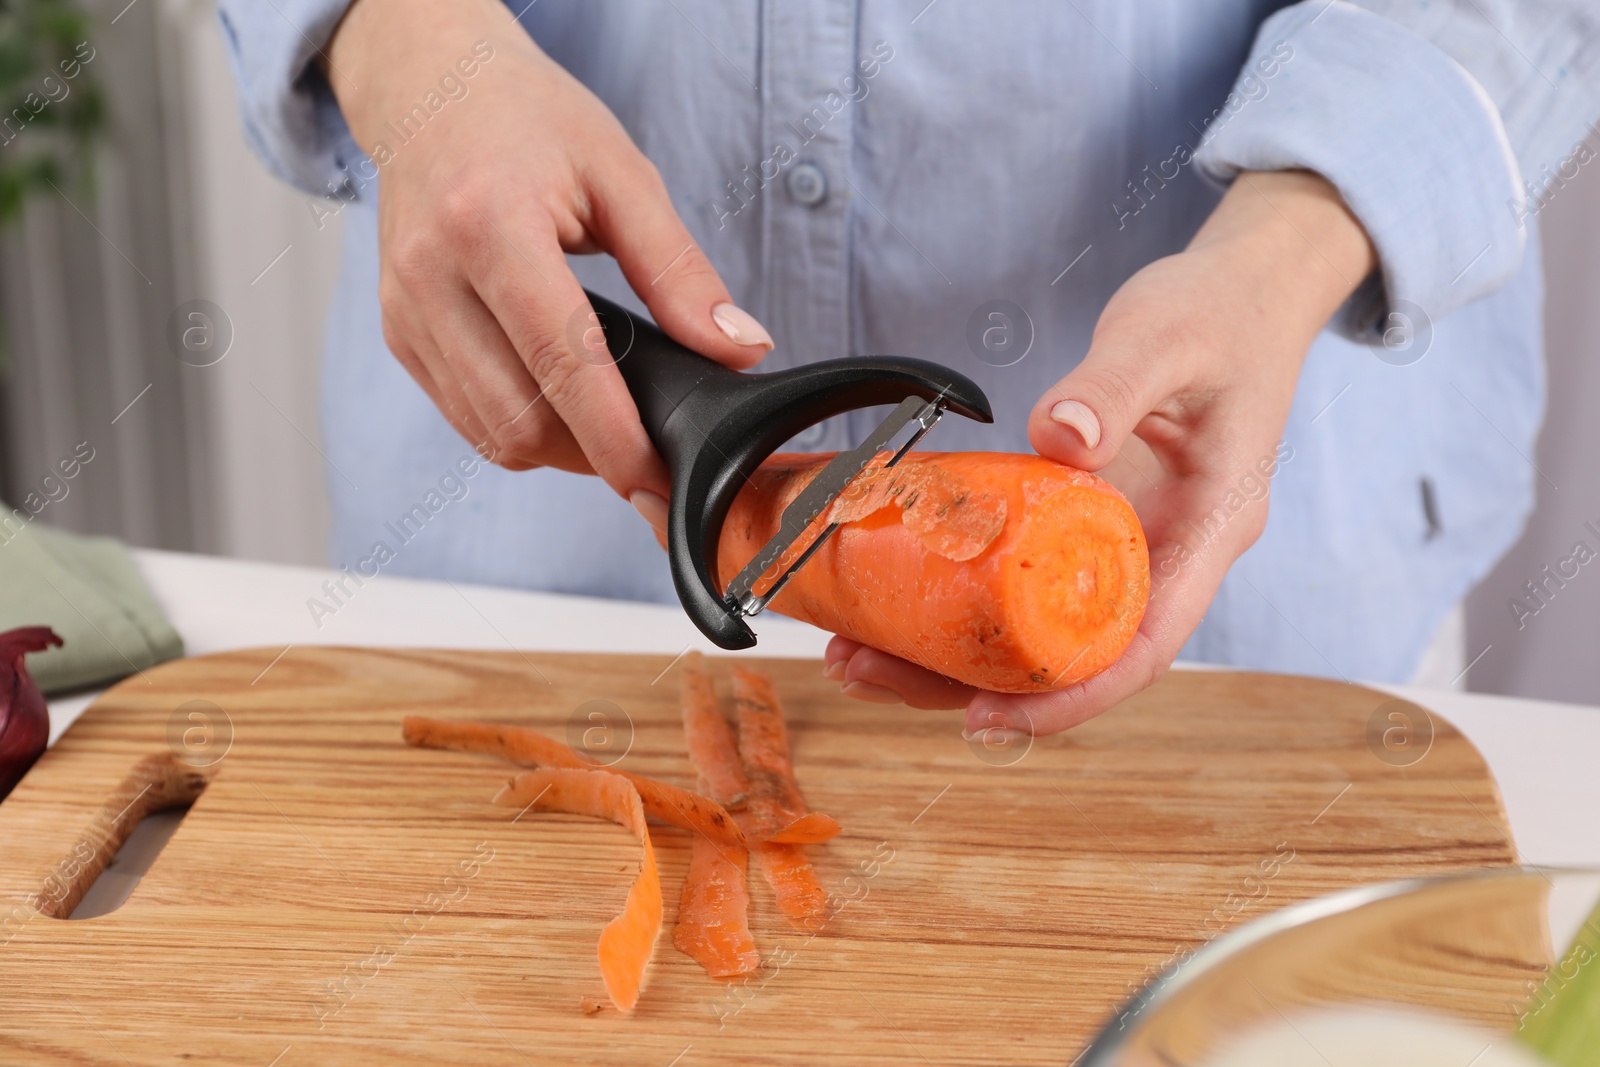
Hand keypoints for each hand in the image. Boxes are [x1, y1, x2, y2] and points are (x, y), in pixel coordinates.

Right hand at [326, 0, 772, 523]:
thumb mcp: (623, 175)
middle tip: (651, 452)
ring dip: (558, 451)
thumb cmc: (529, 120)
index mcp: (489, 223)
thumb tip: (739, 350)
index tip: (661, 483)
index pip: (562, 363)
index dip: (616, 439)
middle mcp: (431, 275)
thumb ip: (680, 271)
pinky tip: (561, 403)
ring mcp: (404, 311)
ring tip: (612, 426)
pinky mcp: (398, 333)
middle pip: (519, 420)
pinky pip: (466, 417)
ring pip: (490, 434)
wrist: (431, 90)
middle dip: (593, 455)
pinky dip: (520, 428)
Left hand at [825, 170, 1376, 733]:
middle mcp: (1168, 554)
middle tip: (868, 675)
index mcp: (1209, 529)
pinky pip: (1025, 581)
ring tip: (855, 655)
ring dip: (950, 654)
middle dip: (973, 684)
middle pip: (1073, 655)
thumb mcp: (1168, 338)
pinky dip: (962, 599)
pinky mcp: (1086, 524)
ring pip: (1040, 628)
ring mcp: (1126, 542)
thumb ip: (1114, 385)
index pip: (1144, 646)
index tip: (991, 722)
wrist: (1241, 294)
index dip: (1071, 696)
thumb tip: (1058, 438)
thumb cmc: (1222, 315)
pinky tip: (895, 600)